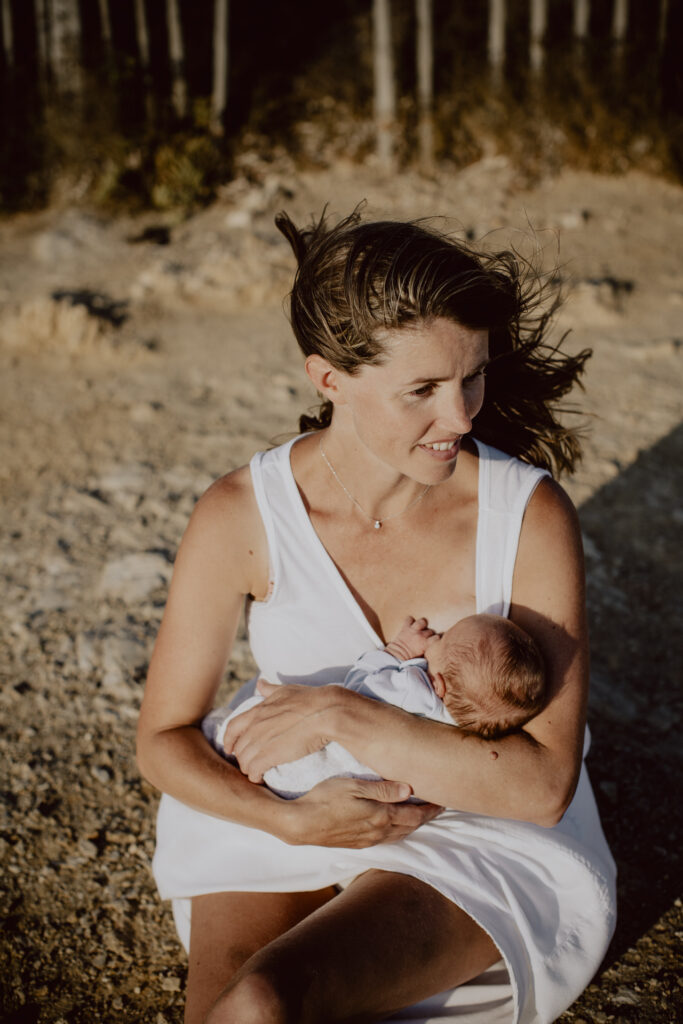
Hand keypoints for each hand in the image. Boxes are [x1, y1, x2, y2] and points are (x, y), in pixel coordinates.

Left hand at [224, 680, 341, 782]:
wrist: (325, 712)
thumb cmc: (309, 699)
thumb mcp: (285, 690)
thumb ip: (270, 689)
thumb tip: (260, 683)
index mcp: (258, 711)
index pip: (232, 727)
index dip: (229, 740)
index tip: (230, 748)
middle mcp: (255, 726)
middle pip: (238, 747)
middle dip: (242, 757)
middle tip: (250, 763)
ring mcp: (261, 741)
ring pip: (244, 760)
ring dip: (248, 768)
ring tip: (256, 773)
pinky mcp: (270, 755)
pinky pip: (253, 770)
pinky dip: (255, 776)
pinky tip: (260, 778)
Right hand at [280, 775, 442, 848]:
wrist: (301, 824)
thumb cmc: (325, 798)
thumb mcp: (354, 786)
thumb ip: (383, 789)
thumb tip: (410, 790)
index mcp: (381, 816)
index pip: (414, 815)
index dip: (430, 809)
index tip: (443, 802)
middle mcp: (378, 832)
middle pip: (410, 827)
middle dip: (425, 818)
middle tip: (437, 809)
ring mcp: (368, 841)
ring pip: (399, 836)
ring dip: (412, 827)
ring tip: (420, 817)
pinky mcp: (357, 845)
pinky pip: (386, 841)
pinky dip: (398, 833)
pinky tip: (395, 828)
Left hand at [384, 616, 435, 660]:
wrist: (396, 656)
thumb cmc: (409, 659)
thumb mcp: (422, 657)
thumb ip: (428, 651)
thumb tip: (434, 649)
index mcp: (425, 644)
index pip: (437, 638)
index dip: (437, 640)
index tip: (436, 642)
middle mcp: (420, 636)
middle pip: (431, 631)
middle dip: (430, 634)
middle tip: (427, 638)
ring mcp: (413, 630)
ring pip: (422, 621)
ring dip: (422, 625)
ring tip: (421, 629)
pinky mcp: (405, 628)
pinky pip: (409, 619)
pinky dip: (410, 621)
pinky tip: (410, 625)